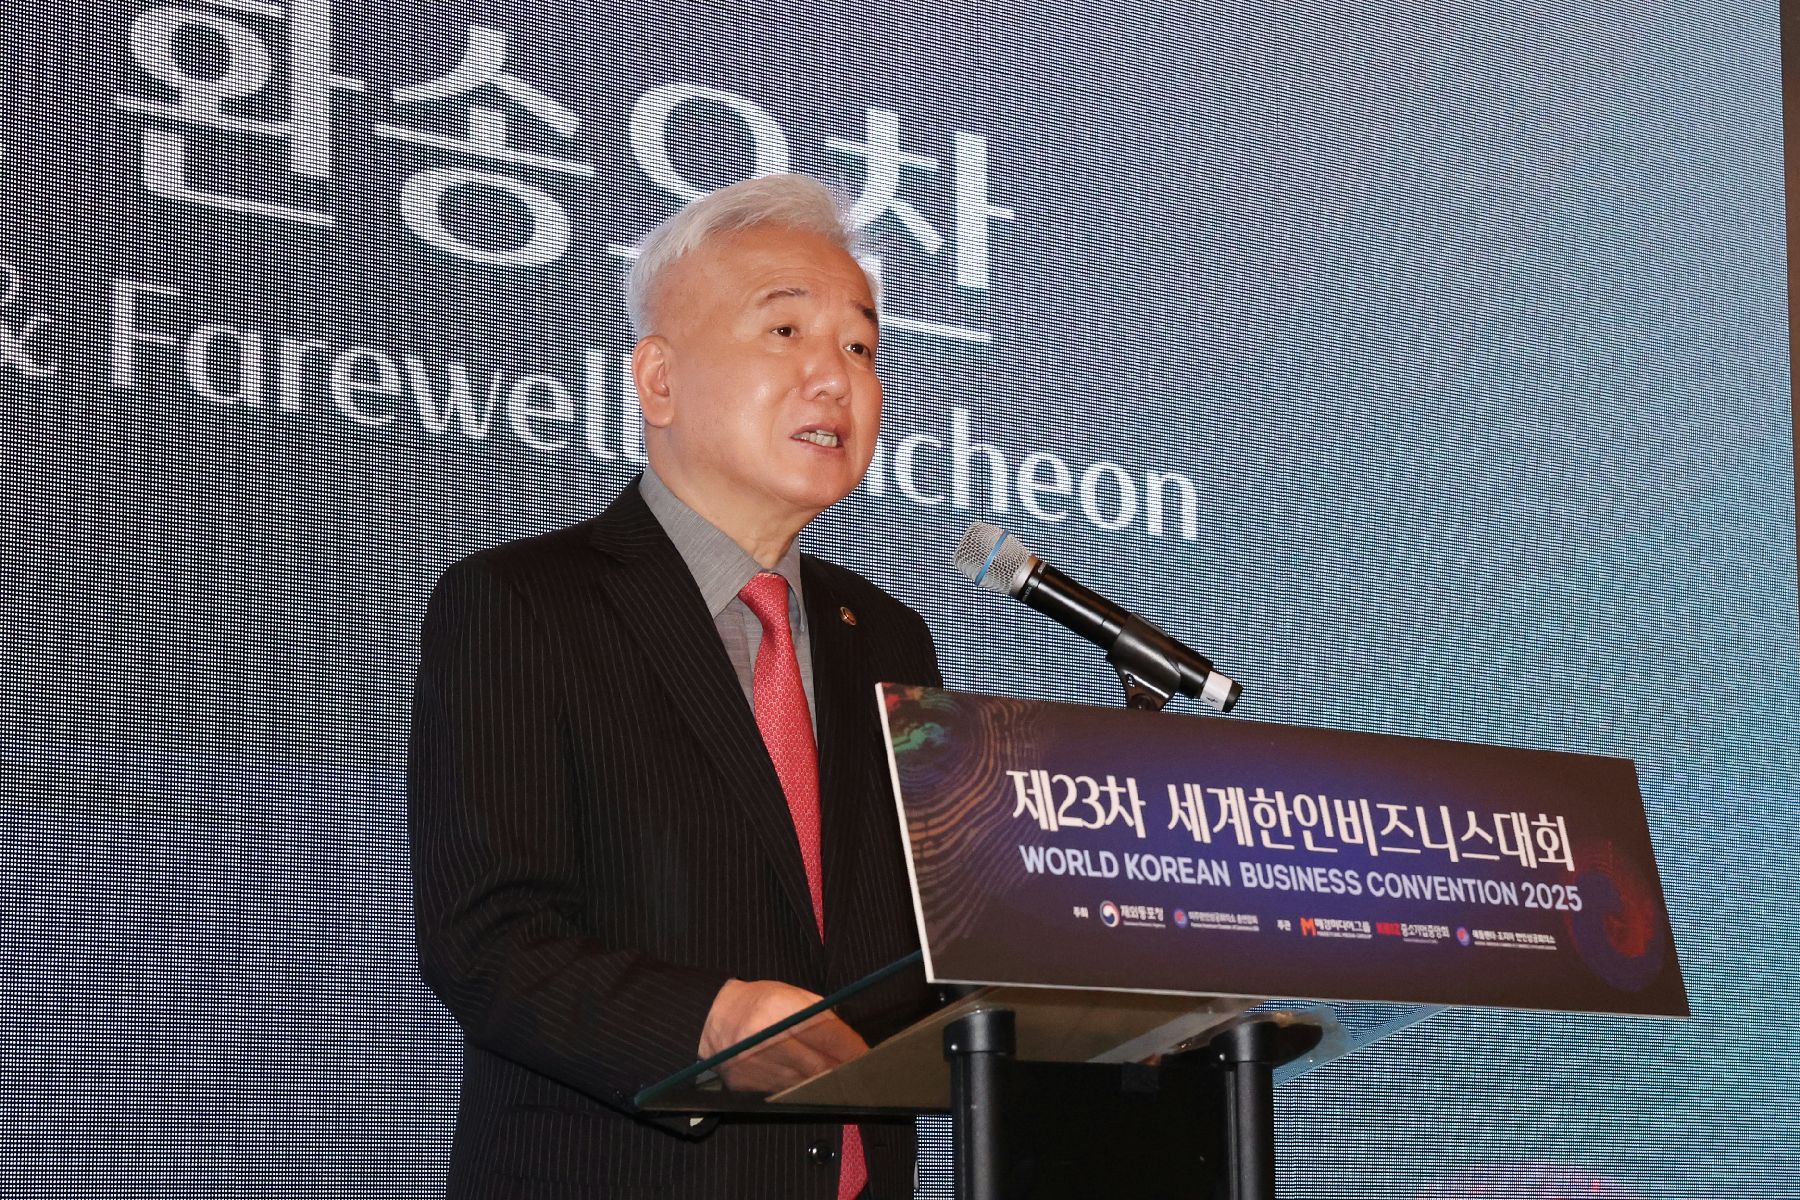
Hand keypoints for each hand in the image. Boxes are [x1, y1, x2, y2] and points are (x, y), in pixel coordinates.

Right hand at [699, 978, 868, 1092]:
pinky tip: (813, 1084)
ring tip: (843, 1080)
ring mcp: (757, 1065)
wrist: (713, 1020)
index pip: (826, 1033)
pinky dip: (803, 1088)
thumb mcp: (789, 995)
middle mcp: (767, 1039)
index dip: (850, 1047)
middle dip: (844, 1070)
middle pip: (818, 1063)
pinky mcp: (748, 1085)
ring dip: (826, 1082)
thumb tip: (848, 1039)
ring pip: (805, 1082)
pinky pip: (786, 1091)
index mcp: (779, 1010)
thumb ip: (820, 1013)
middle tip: (861, 1073)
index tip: (865, 1055)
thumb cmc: (757, 1003)